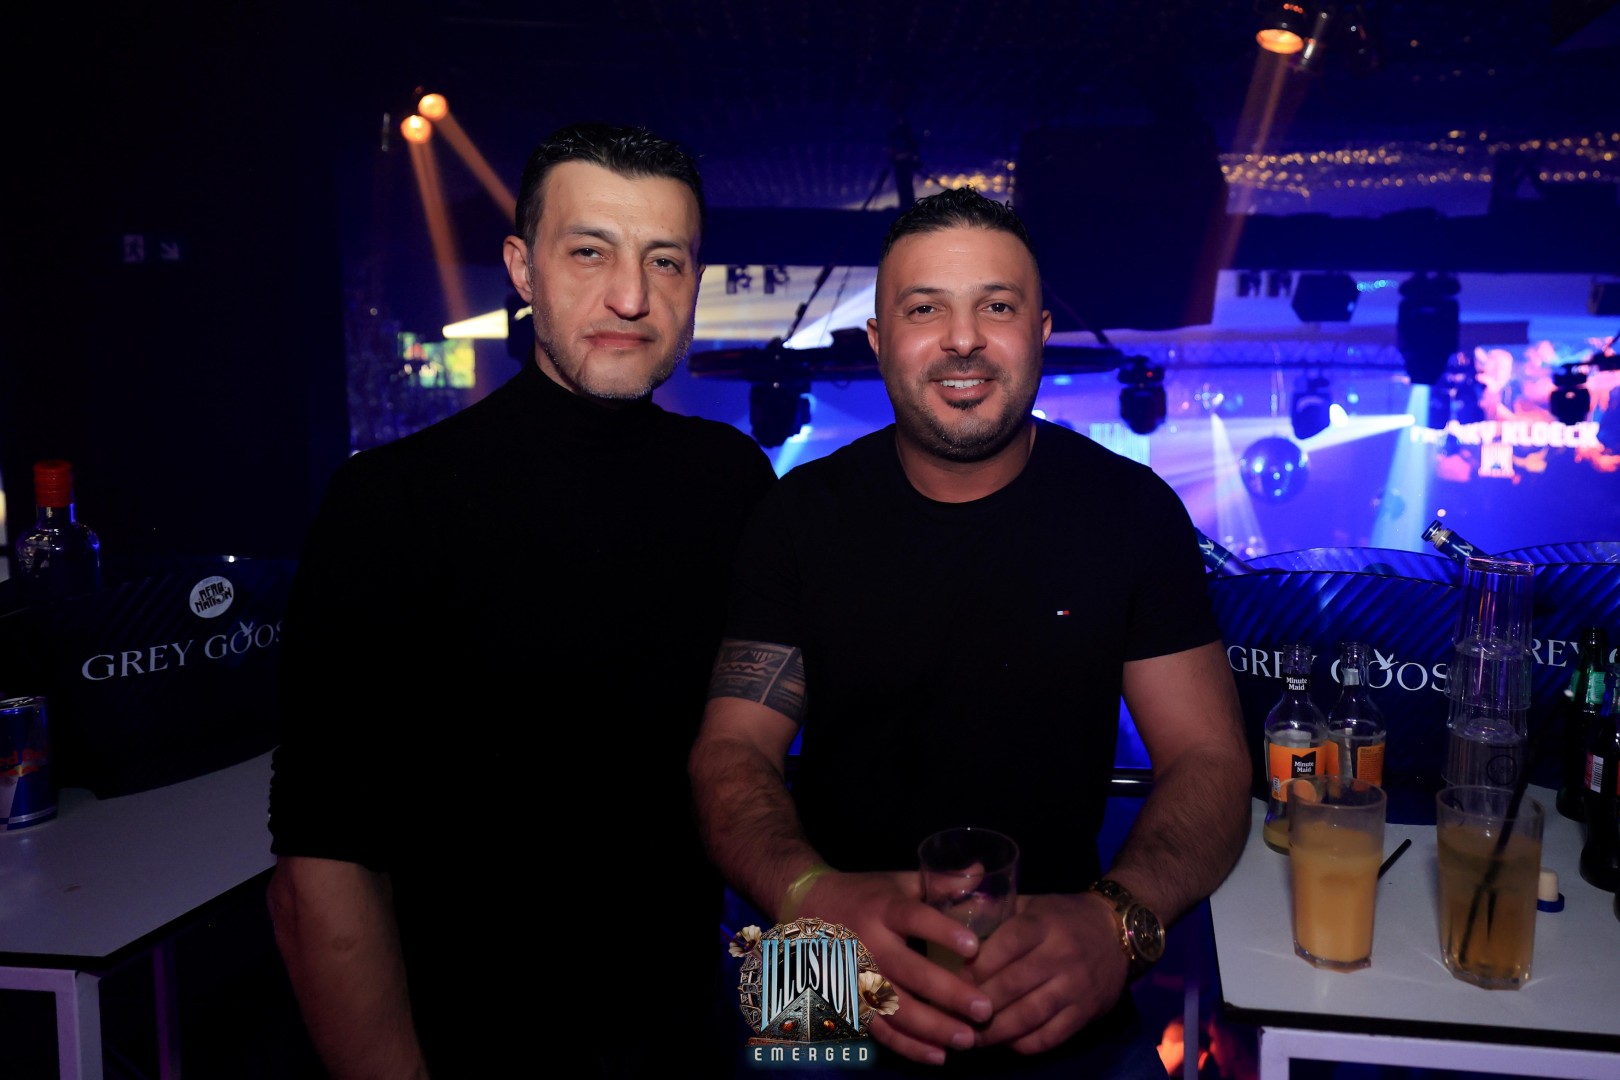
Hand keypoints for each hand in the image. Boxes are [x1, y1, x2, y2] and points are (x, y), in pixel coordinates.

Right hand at [797, 870, 994, 1064]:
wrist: (808, 908)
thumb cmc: (865, 894)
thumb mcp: (899, 882)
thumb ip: (940, 882)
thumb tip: (982, 871)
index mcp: (883, 908)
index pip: (913, 918)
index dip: (941, 931)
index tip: (974, 946)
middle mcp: (868, 943)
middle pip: (907, 971)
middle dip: (947, 993)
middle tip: (983, 1009)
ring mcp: (856, 976)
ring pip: (893, 1007)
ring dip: (932, 1027)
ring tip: (967, 1039)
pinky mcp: (851, 1001)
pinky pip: (879, 1030)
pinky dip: (908, 1046)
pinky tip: (938, 1055)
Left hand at [965, 893, 1128, 1054]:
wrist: (1119, 932)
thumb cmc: (1064, 917)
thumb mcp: (1032, 904)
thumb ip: (995, 912)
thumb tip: (948, 918)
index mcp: (1044, 924)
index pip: (1006, 945)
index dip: (976, 965)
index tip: (952, 977)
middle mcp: (1061, 955)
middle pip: (1012, 984)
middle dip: (978, 1001)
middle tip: (953, 1012)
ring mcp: (1076, 986)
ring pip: (1029, 1015)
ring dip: (996, 1030)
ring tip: (972, 1036)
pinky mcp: (1086, 1012)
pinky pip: (1051, 1036)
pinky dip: (1024, 1044)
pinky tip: (1005, 1042)